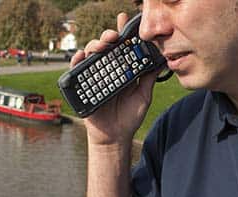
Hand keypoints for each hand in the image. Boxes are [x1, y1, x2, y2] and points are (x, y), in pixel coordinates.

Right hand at [70, 13, 158, 145]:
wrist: (115, 136)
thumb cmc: (129, 117)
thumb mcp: (143, 95)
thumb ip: (149, 78)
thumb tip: (161, 60)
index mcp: (123, 69)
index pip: (123, 47)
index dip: (123, 32)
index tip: (125, 19)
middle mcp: (108, 69)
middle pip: (106, 46)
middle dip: (109, 36)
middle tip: (114, 36)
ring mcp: (95, 76)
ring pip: (92, 53)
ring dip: (95, 45)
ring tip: (103, 45)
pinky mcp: (82, 85)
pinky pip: (76, 69)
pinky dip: (77, 60)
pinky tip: (82, 56)